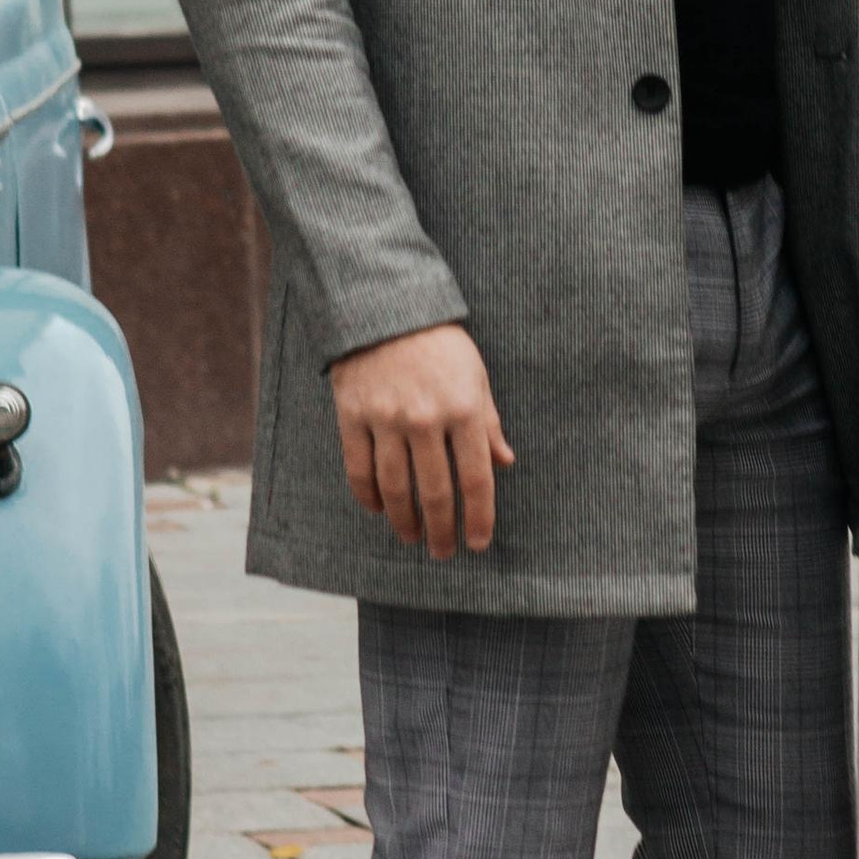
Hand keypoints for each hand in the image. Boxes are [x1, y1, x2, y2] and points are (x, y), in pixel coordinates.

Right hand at [330, 324, 515, 559]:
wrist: (384, 306)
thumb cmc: (439, 342)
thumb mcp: (476, 375)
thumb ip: (488, 422)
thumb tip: (505, 463)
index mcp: (464, 409)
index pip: (476, 480)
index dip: (479, 518)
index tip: (478, 543)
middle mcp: (426, 419)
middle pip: (435, 492)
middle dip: (441, 530)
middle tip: (442, 552)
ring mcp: (386, 419)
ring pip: (396, 488)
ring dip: (405, 521)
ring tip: (412, 537)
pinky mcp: (353, 415)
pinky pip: (359, 468)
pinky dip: (368, 495)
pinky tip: (378, 509)